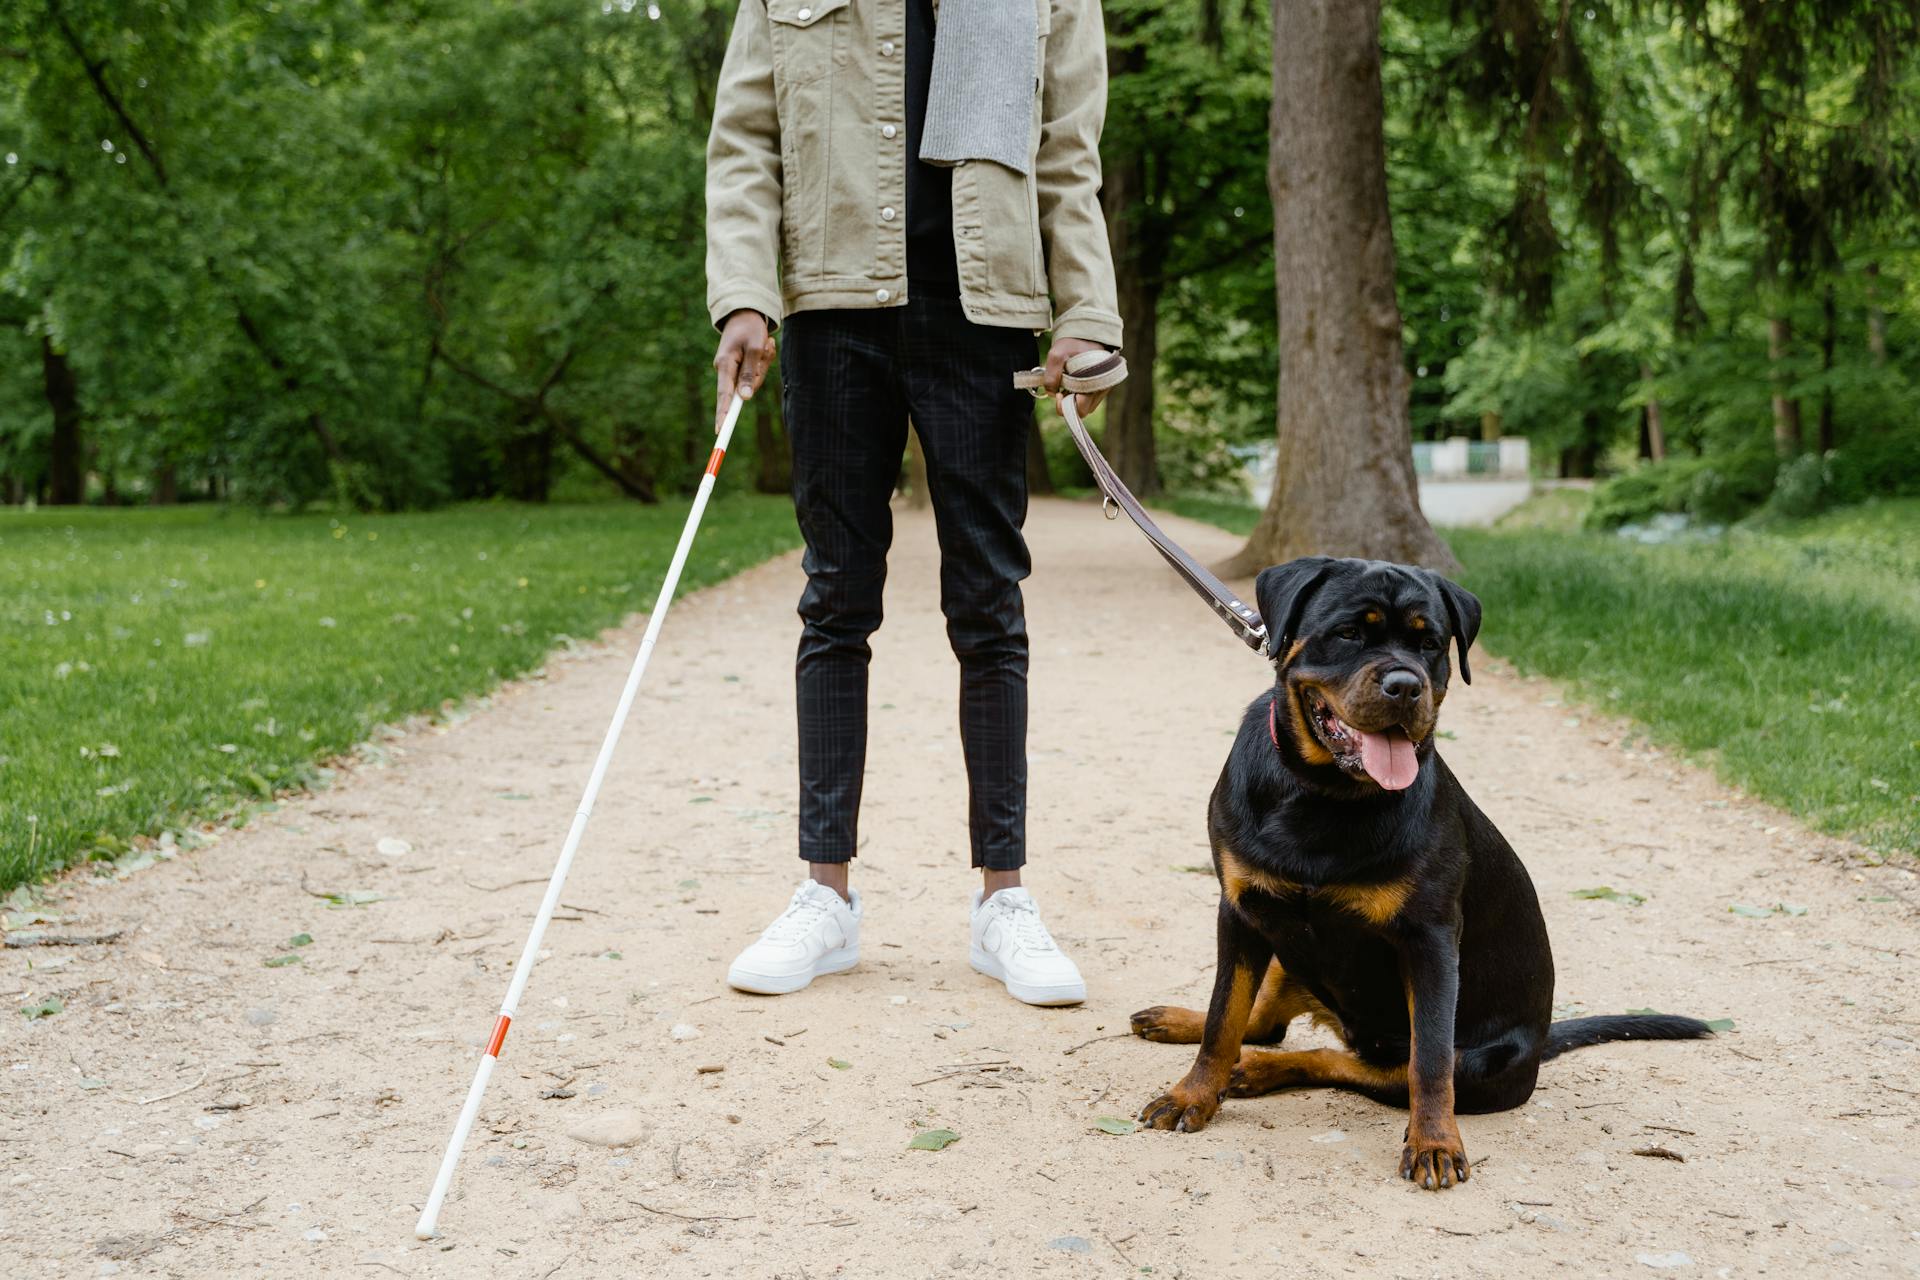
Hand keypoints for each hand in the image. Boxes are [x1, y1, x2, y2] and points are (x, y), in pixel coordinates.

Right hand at [713, 309, 775, 432]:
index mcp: (724, 365)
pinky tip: (764, 346)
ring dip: (763, 364)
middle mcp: (725, 370)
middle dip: (760, 373)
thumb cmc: (750, 328)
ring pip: (754, 380)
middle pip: (746, 388)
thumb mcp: (755, 348)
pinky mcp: (739, 368)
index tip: (721, 430)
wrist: (745, 313)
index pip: (724, 395)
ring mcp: (732, 370)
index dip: (723, 414)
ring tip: (764, 343)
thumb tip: (745, 398)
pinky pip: (756, 373)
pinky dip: (763, 362)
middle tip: (765, 347)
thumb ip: (749, 373)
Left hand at [1043, 336, 1112, 416]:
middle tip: (1060, 390)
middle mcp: (1102, 388)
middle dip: (1069, 403)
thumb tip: (1051, 393)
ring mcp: (1103, 388)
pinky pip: (1088, 398)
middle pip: (1083, 410)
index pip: (1081, 409)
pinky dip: (1078, 394)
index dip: (1066, 406)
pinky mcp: (1100, 386)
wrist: (1088, 332)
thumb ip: (1051, 375)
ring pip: (1086, 405)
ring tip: (1067, 384)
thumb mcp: (1056, 354)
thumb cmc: (1074, 342)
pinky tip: (1073, 382)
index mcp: (1095, 382)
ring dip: (1073, 399)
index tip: (1058, 394)